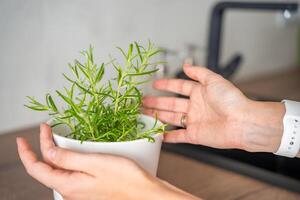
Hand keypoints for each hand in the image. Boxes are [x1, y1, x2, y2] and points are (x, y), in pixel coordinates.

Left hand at [17, 124, 199, 199]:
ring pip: (57, 172)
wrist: (144, 193)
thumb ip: (67, 158)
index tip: (26, 136)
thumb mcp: (94, 163)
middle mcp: (70, 191)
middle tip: (45, 131)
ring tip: (54, 139)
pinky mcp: (88, 187)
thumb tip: (46, 151)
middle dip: (40, 150)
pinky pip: (69, 173)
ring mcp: (79, 190)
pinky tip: (72, 152)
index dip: (27, 152)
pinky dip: (65, 160)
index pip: (36, 169)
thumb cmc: (125, 178)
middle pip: (45, 170)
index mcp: (68, 185)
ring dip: (52, 155)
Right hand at [143, 64, 284, 152]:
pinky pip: (178, 136)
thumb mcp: (214, 80)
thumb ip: (199, 72)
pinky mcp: (195, 135)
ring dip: (157, 116)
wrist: (242, 122)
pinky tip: (157, 134)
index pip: (179, 87)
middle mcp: (195, 107)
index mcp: (200, 93)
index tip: (154, 84)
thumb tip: (187, 65)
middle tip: (143, 102)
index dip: (166, 85)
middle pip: (171, 104)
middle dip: (156, 102)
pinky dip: (167, 136)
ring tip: (143, 114)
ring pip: (171, 118)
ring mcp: (194, 121)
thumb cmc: (232, 100)